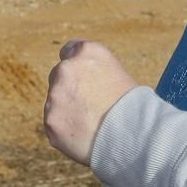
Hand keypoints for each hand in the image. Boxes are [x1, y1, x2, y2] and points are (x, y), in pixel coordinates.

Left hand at [44, 39, 138, 164]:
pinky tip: (85, 135)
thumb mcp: (118, 74)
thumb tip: (79, 78)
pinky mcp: (50, 120)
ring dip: (66, 112)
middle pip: (58, 77)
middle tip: (89, 107)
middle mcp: (66, 68)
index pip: (68, 51)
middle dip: (69, 91)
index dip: (76, 68)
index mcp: (87, 51)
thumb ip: (93, 70)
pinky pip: (54, 125)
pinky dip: (65, 131)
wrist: (135, 135)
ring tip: (92, 124)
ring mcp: (55, 95)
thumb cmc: (134, 106)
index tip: (82, 81)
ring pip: (55, 103)